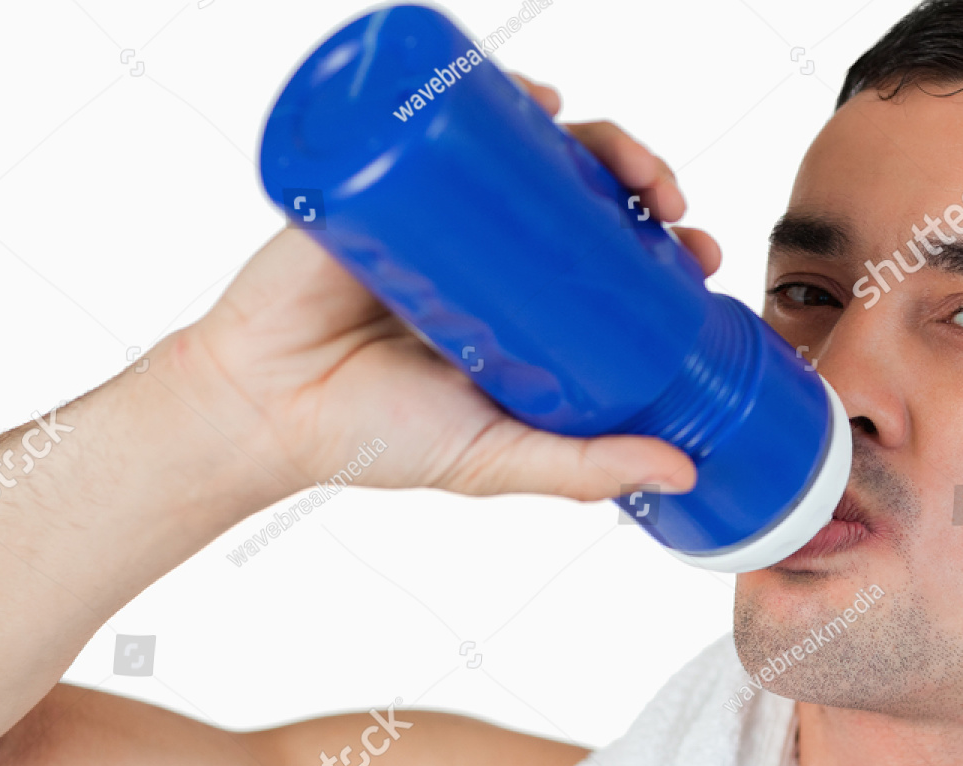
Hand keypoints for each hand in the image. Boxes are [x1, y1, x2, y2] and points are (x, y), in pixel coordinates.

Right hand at [183, 74, 719, 502]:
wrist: (261, 410)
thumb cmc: (373, 439)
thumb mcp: (497, 459)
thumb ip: (584, 469)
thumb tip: (683, 472)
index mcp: (520, 310)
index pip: (609, 260)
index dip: (664, 248)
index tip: (701, 255)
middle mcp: (487, 253)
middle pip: (579, 192)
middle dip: (639, 181)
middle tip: (670, 202)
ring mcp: (436, 212)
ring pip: (527, 151)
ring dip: (593, 138)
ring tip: (624, 160)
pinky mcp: (381, 180)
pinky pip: (438, 121)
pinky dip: (493, 96)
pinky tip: (541, 100)